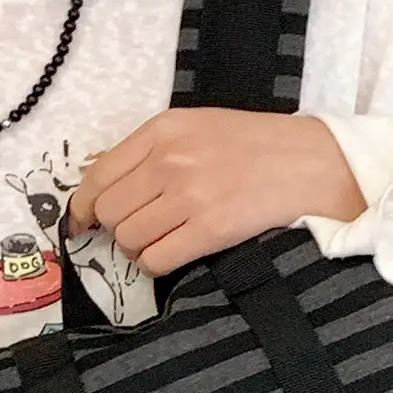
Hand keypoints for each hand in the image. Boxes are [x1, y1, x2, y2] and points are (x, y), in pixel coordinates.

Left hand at [65, 111, 364, 276]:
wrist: (309, 164)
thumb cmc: (254, 146)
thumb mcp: (196, 128)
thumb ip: (150, 151)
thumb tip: (101, 187)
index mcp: (162, 130)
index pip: (97, 176)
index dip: (83, 208)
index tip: (83, 224)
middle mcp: (169, 160)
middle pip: (110, 213)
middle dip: (119, 229)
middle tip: (142, 230)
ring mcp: (189, 196)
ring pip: (130, 240)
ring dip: (140, 249)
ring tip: (165, 240)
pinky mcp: (209, 230)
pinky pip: (157, 260)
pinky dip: (158, 264)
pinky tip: (176, 253)